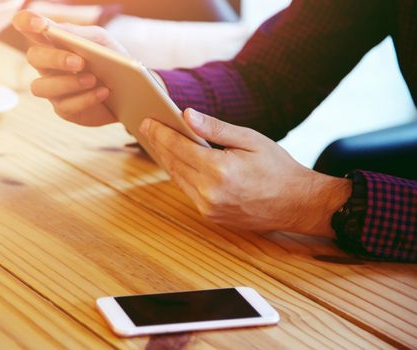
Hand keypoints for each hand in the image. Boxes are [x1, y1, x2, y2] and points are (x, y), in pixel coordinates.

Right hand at [12, 10, 127, 125]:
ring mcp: (53, 89)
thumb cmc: (112, 62)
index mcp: (54, 42)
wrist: (130, 91)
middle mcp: (48, 65)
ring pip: (40, 87)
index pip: (28, 27)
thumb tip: (54, 30)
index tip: (39, 24)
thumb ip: (79, 34)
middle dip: (55, 59)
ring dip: (68, 83)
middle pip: (33, 57)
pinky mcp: (64, 110)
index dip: (26, 22)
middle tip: (80, 62)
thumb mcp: (101, 42)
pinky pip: (65, 106)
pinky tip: (103, 92)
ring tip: (92, 79)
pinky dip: (86, 98)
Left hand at [139, 109, 351, 235]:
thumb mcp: (250, 140)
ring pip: (178, 178)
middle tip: (147, 128)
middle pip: (174, 163)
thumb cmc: (277, 167)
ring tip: (158, 142)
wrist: (297, 204)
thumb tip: (186, 115)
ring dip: (166, 159)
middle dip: (159, 143)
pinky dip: (180, 174)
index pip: (179, 147)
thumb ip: (215, 129)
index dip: (160, 132)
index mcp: (219, 170)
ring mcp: (209, 208)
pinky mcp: (211, 216)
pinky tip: (176, 161)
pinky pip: (188, 191)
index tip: (147, 121)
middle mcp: (209, 192)